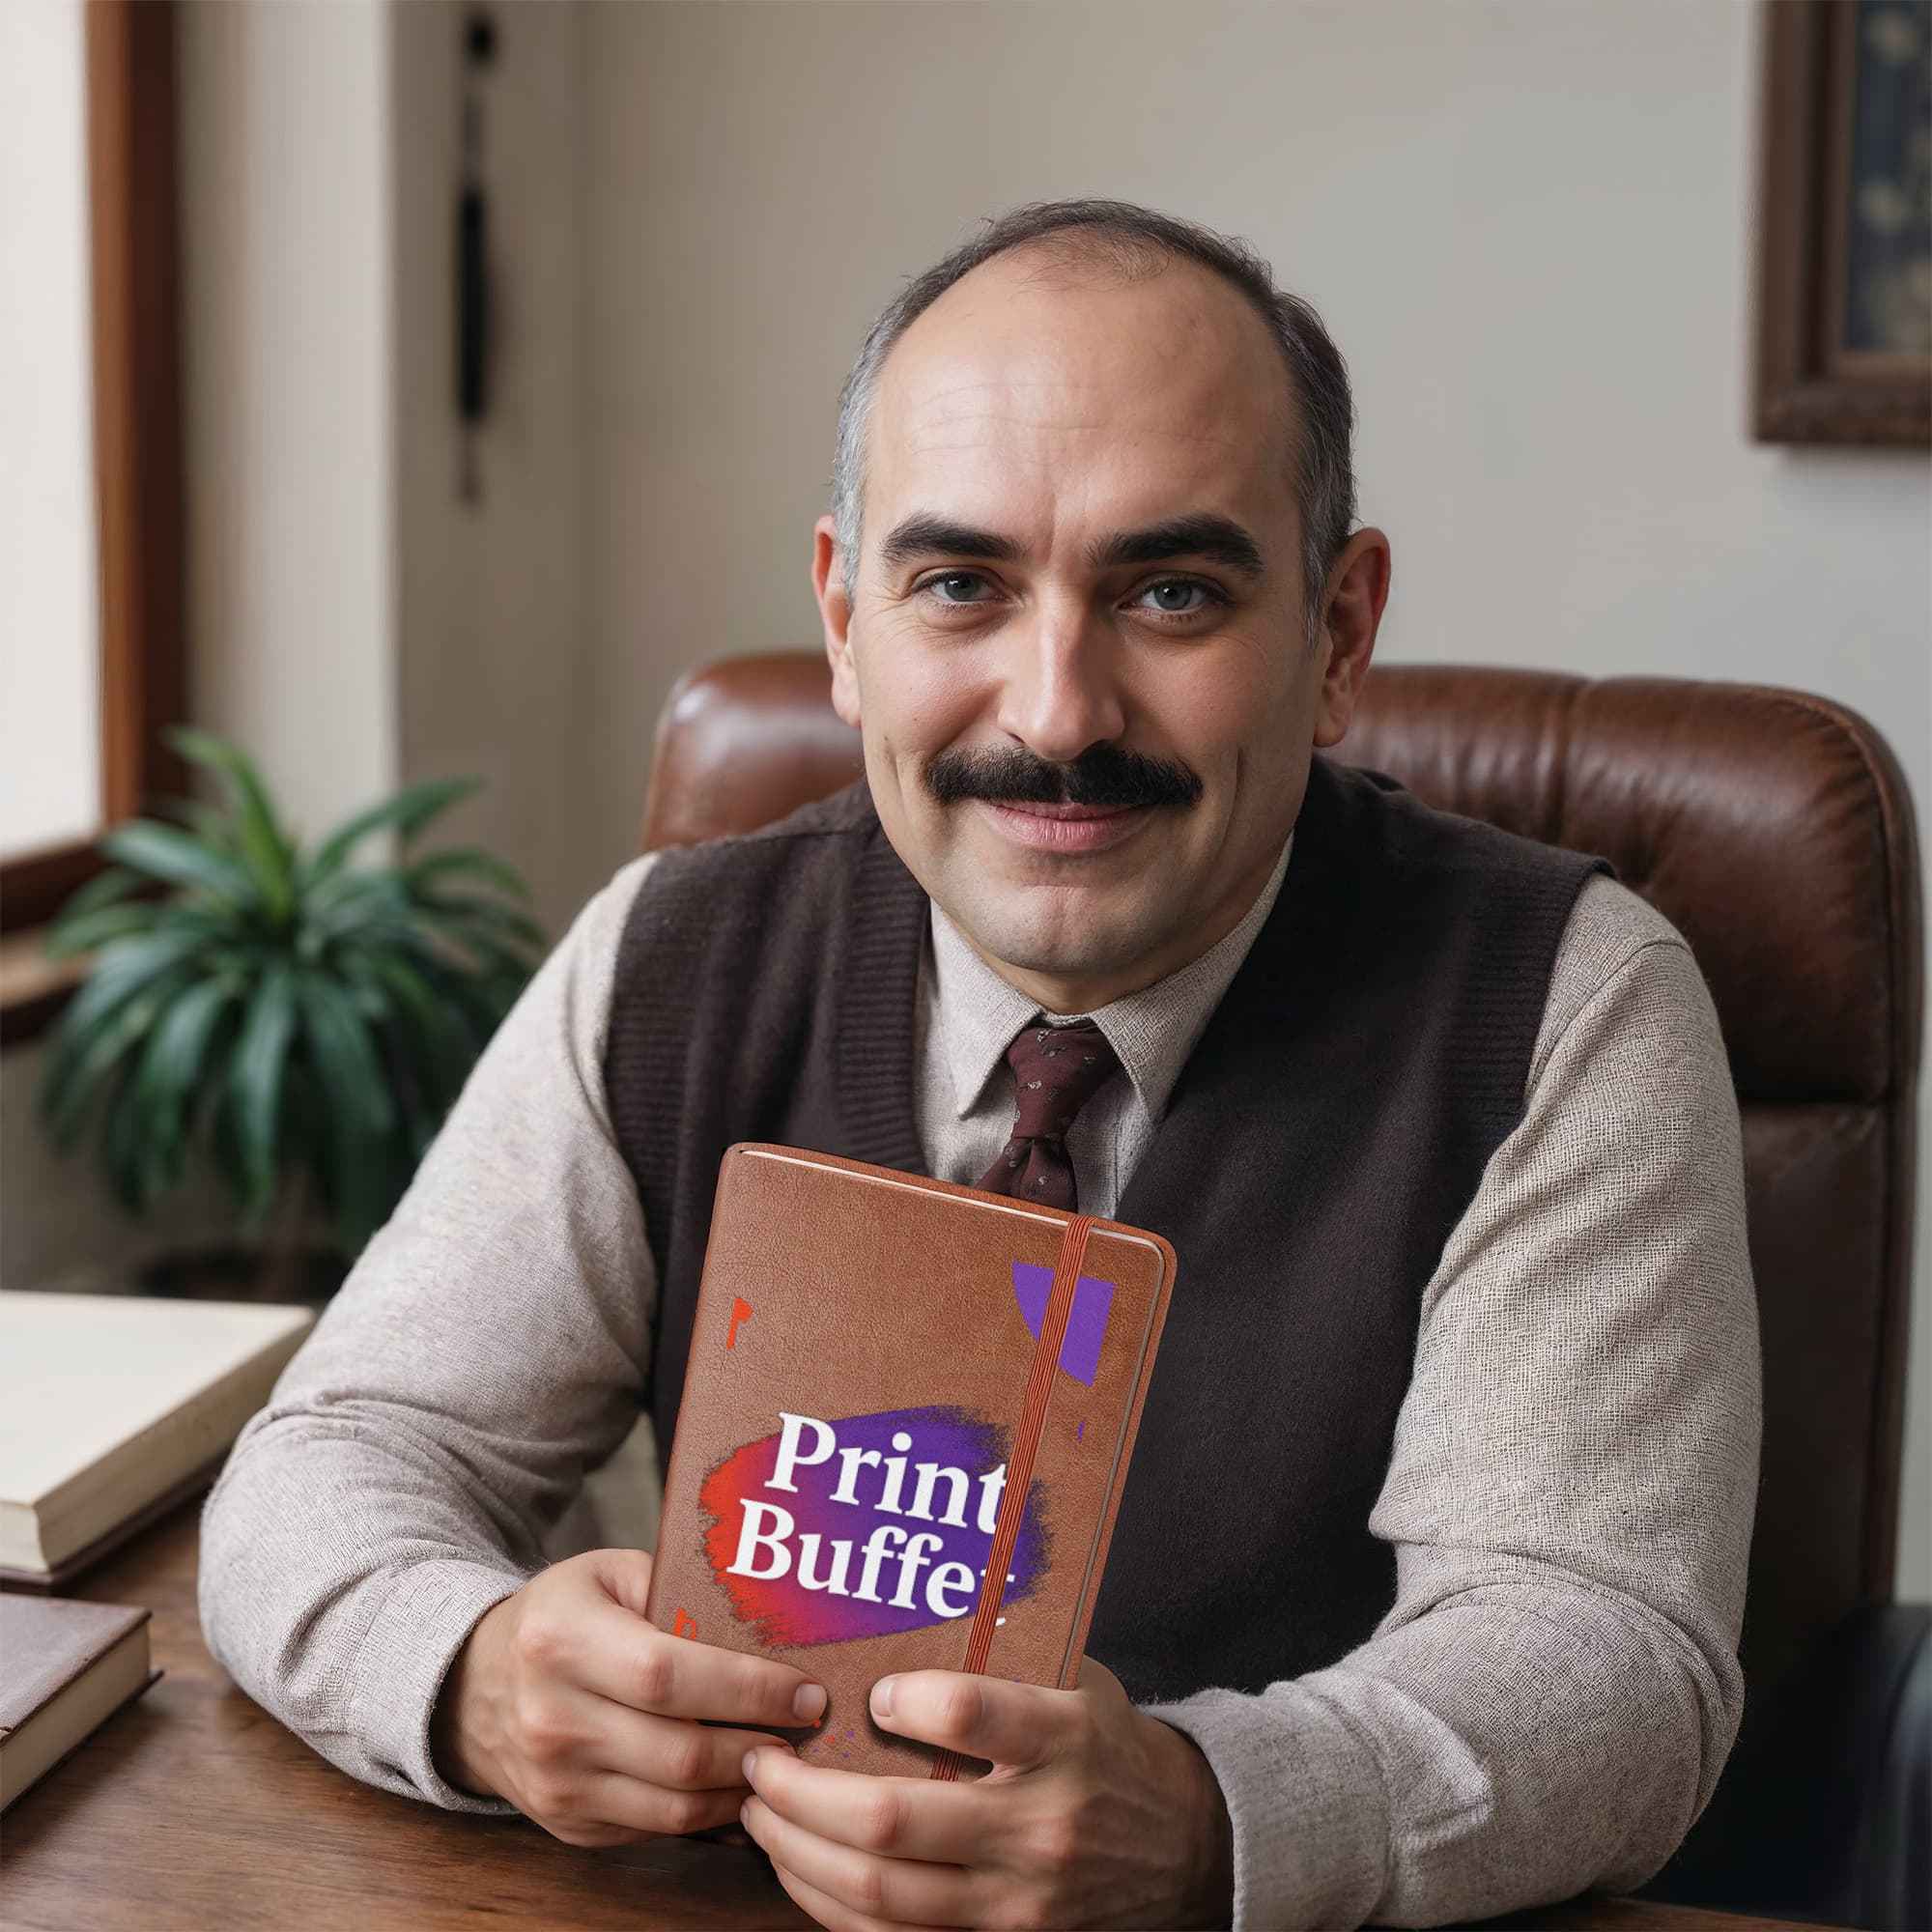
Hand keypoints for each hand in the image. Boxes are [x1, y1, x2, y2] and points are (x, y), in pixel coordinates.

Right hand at [430, 1546, 827, 1847]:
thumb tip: (774, 1616)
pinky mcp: (567, 1824)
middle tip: (810, 1729)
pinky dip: (708, 1812)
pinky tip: (739, 1782)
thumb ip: (680, 1589)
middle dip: (761, 1744)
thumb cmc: (563, 1617)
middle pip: (680, 1752)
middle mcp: (552, 1719)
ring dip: (743, 1786)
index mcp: (561, 1640)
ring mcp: (557, 1783)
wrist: (473, 1687)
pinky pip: (656, 1830)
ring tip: (785, 1757)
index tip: (805, 1691)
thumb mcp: (609, 1575)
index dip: (747, 1689)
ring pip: (675, 1806)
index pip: (669, 1675)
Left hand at [738, 1656, 1233, 1928]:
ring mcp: (1018, 1902)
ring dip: (798, 1852)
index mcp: (1064, 1739)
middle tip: (762, 1758)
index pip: (971, 1714)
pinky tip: (801, 1869)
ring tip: (761, 1811)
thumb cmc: (1109, 1748)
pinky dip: (831, 1909)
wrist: (1186, 1851)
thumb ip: (1005, 1660)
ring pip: (879, 1892)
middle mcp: (1039, 1826)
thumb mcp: (1080, 1683)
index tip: (866, 1689)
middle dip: (802, 1791)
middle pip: (893, 1820)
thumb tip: (902, 1608)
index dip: (901, 1700)